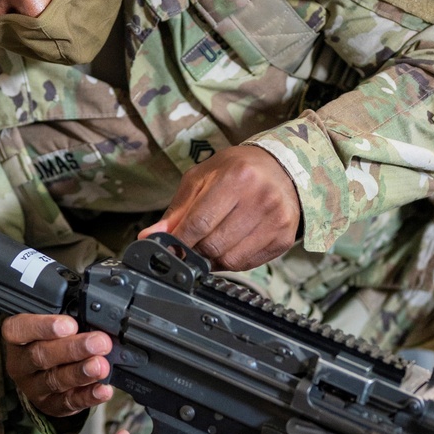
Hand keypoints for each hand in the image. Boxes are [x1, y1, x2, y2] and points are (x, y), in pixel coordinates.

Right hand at [2, 313, 113, 417]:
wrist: (47, 374)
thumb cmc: (52, 341)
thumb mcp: (53, 325)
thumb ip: (69, 320)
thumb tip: (94, 319)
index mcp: (17, 338)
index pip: (18, 329)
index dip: (44, 326)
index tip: (70, 325)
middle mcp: (20, 364)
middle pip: (40, 356)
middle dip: (73, 349)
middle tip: (99, 343)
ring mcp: (33, 387)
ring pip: (54, 380)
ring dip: (81, 373)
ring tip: (101, 366)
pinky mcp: (50, 405)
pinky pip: (68, 403)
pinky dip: (88, 396)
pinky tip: (102, 388)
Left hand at [139, 145, 300, 270]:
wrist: (282, 169)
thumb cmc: (237, 170)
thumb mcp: (202, 178)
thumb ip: (177, 210)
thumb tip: (150, 236)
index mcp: (238, 177)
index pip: (199, 222)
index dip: (179, 240)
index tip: (168, 247)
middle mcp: (261, 198)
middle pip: (213, 244)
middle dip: (194, 249)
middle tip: (190, 243)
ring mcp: (276, 220)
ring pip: (230, 259)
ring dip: (212, 258)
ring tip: (210, 242)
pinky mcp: (283, 238)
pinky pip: (247, 264)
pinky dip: (231, 261)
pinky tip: (229, 245)